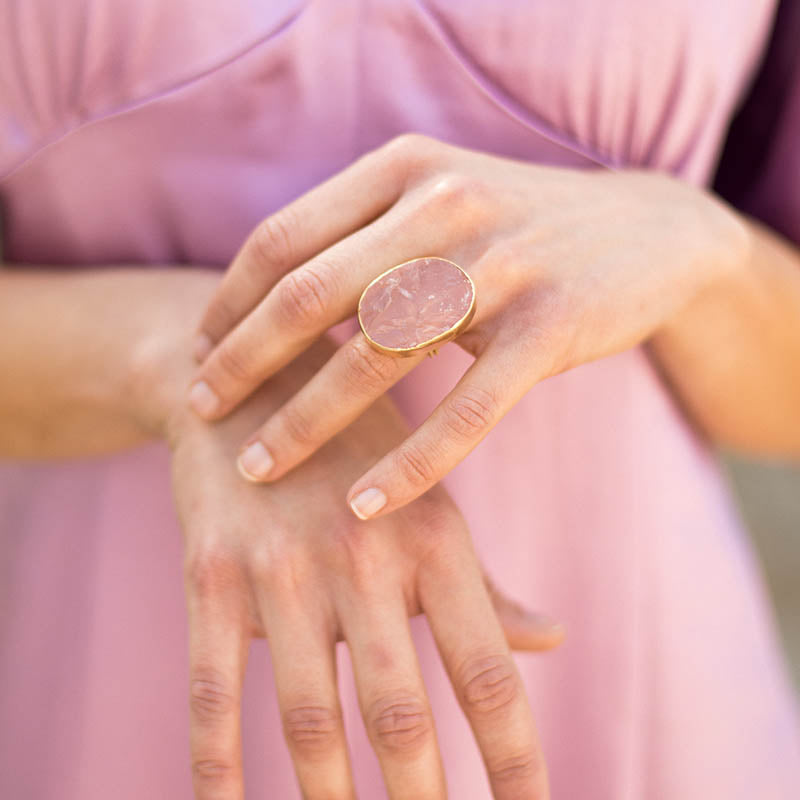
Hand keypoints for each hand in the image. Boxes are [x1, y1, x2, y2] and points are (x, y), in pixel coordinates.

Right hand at [160, 333, 562, 798]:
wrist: (252, 385)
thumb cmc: (357, 451)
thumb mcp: (428, 500)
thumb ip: (484, 583)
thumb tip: (551, 640)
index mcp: (434, 540)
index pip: (489, 675)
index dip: (517, 763)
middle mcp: (364, 556)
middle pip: (402, 715)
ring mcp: (282, 568)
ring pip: (310, 719)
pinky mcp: (211, 575)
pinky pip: (213, 690)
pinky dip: (217, 768)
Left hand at [188, 134, 748, 517]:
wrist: (649, 232)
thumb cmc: (521, 228)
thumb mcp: (440, 205)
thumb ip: (366, 237)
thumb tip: (272, 308)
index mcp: (403, 169)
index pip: (284, 239)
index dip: (230, 303)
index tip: (198, 354)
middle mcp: (444, 203)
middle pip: (310, 294)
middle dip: (243, 362)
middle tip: (200, 413)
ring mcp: (502, 262)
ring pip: (376, 354)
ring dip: (306, 420)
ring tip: (259, 469)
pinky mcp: (552, 323)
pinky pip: (466, 408)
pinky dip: (410, 462)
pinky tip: (365, 503)